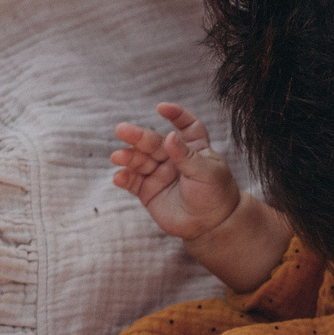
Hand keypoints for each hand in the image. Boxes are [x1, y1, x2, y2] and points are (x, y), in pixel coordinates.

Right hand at [112, 103, 241, 241]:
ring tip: (118, 156)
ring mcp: (159, 173)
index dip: (176, 115)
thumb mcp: (207, 173)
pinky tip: (119, 177)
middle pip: (154, 142)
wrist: (211, 226)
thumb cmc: (216, 195)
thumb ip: (186, 156)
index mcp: (194, 148)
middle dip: (138, 136)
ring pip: (140, 160)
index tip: (162, 108)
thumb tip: (170, 136)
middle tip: (122, 130)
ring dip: (128, 157)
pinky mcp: (148, 191)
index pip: (186, 126)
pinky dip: (125, 178)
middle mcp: (174, 157)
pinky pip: (133, 181)